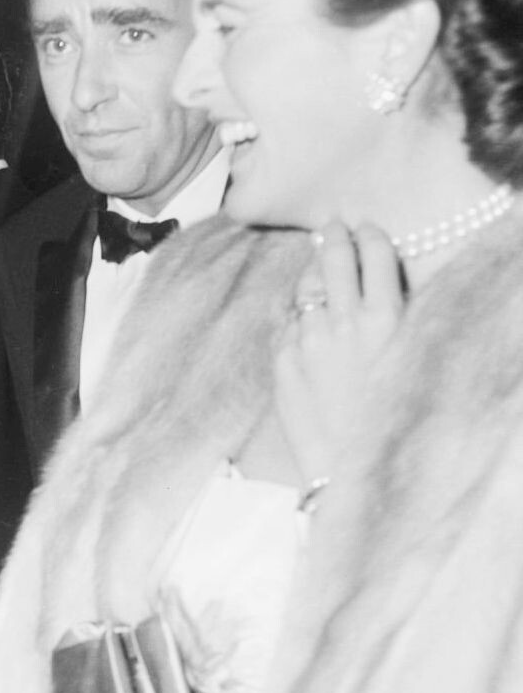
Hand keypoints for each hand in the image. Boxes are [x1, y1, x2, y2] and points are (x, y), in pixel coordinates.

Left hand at [275, 222, 404, 484]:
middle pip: (335, 260)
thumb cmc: (390, 419)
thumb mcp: (408, 362)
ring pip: (305, 287)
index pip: (376, 256)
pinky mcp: (282, 359)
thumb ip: (393, 321)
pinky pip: (286, 321)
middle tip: (333, 224)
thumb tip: (377, 290)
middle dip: (335, 237)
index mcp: (388, 319)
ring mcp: (309, 338)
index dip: (370, 237)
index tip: (367, 227)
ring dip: (311, 269)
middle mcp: (345, 322)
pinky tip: (298, 306)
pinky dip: (294, 310)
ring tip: (315, 257)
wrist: (351, 468)